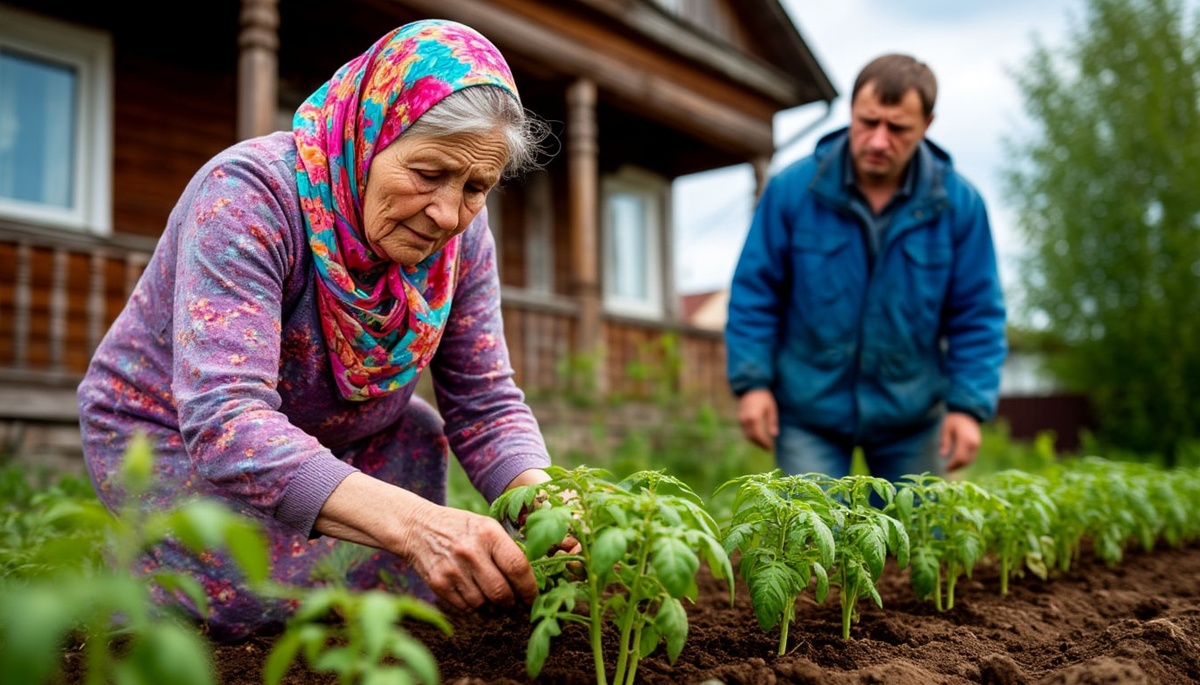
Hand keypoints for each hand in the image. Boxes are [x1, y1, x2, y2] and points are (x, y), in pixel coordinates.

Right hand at [400, 502, 538, 611]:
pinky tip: (473, 596)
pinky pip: (464, 608)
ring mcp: (453, 568)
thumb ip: (507, 549)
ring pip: (483, 604)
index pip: (517, 567)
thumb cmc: (461, 528)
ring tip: (492, 600)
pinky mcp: (438, 583)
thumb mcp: (486, 526)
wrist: (418, 526)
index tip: (532, 598)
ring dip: (492, 608)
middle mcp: (471, 551)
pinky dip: (473, 607)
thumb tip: (530, 581)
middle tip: (513, 604)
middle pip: (501, 592)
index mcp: (489, 533)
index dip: (529, 588)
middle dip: (511, 603)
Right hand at [737, 389, 777, 451]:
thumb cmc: (764, 397)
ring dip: (755, 441)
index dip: (764, 443)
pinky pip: (745, 430)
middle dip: (759, 444)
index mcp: (754, 418)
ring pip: (747, 435)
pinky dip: (751, 435)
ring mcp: (741, 419)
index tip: (770, 448)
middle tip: (767, 448)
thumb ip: (772, 422)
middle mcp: (746, 420)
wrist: (752, 387)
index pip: (758, 436)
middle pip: (751, 437)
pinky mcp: (740, 418)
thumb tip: (774, 434)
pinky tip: (758, 435)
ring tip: (763, 443)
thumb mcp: (771, 409)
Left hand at [939, 412, 981, 471]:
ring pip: (970, 460)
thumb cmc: (954, 420)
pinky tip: (957, 463)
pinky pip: (972, 457)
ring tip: (950, 468)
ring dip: (961, 466)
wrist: (967, 413)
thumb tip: (943, 455)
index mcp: (965, 439)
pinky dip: (965, 462)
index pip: (959, 457)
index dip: (952, 465)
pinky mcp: (978, 445)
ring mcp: (977, 445)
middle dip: (956, 467)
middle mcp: (973, 443)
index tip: (945, 469)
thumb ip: (945, 441)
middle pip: (965, 461)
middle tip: (946, 470)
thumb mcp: (946, 428)